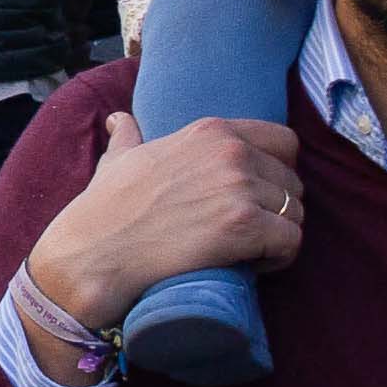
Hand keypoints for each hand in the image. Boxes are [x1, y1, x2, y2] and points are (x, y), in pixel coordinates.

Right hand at [21, 112, 305, 341]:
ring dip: (277, 237)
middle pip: (292, 182)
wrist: (93, 252)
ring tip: (248, 253)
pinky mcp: (243, 226)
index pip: (283, 142)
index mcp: (210, 131)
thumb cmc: (104, 209)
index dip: (277, 174)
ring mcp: (238, 187)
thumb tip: (118, 120)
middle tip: (249, 234)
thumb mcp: (119, 159)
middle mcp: (230, 152)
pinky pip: (291, 241)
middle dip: (276, 210)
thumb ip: (128, 135)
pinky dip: (278, 259)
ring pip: (294, 213)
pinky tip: (252, 267)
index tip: (255, 199)